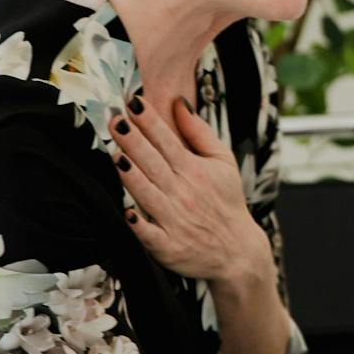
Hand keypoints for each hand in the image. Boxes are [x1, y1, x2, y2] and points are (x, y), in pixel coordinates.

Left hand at [107, 92, 270, 286]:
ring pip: (148, 194)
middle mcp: (183, 192)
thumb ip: (199, 132)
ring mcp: (175, 220)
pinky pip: (150, 235)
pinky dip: (140, 225)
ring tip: (116, 155)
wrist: (237, 251)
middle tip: (115, 121)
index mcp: (194, 169)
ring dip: (132, 176)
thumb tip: (179, 102)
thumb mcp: (223, 161)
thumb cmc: (226, 201)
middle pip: (153, 162)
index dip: (149, 121)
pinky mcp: (168, 246)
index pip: (167, 140)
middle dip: (134, 141)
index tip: (133, 102)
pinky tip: (128, 212)